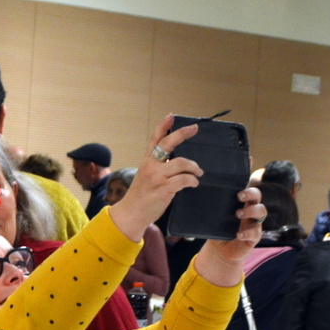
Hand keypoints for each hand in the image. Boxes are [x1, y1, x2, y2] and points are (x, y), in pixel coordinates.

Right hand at [109, 115, 202, 241]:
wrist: (131, 213)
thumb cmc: (141, 196)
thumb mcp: (146, 176)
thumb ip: (158, 167)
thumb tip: (176, 161)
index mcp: (147, 161)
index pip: (154, 139)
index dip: (163, 126)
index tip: (171, 116)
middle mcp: (151, 166)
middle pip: (167, 144)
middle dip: (182, 134)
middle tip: (194, 128)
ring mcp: (157, 177)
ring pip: (181, 163)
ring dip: (194, 167)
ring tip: (198, 173)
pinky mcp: (164, 189)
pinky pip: (184, 179)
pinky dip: (192, 180)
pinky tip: (194, 183)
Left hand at [194, 187, 265, 286]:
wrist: (220, 251)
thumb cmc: (217, 230)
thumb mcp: (213, 218)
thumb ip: (209, 208)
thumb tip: (194, 196)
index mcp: (241, 204)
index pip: (248, 191)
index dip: (247, 188)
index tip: (237, 191)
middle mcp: (250, 211)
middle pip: (258, 197)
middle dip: (251, 194)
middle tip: (239, 197)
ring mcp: (254, 223)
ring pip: (262, 212)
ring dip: (251, 211)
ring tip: (238, 214)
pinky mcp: (254, 237)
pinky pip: (256, 233)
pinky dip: (247, 233)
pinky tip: (238, 235)